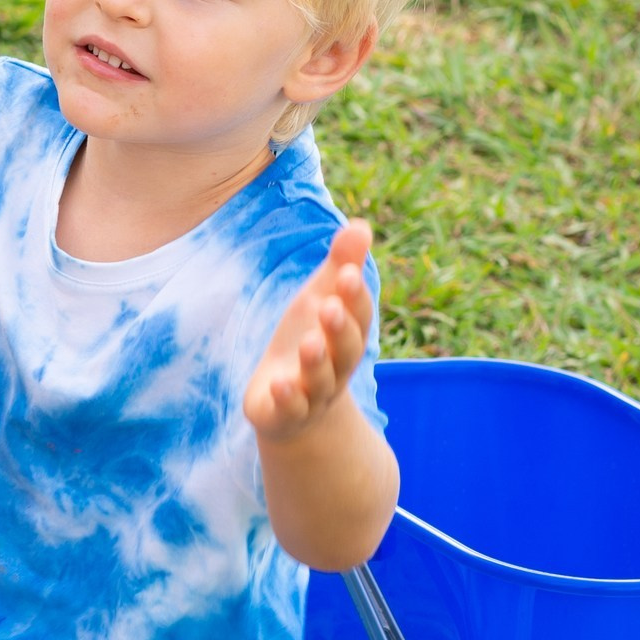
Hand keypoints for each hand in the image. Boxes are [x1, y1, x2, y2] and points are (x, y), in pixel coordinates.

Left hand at [244, 220, 376, 444]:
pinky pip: (291, 409)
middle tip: (330, 305)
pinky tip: (279, 384)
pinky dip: (287, 398)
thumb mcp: (320, 299)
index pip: (358, 316)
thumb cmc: (310, 340)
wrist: (290, 404)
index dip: (354, 297)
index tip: (346, 273)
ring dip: (317, 362)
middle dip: (340, 328)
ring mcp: (313, 394)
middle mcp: (337, 367)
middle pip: (346, 350)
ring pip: (320, 380)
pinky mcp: (286, 414)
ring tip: (309, 342)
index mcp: (347, 335)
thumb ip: (340, 266)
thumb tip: (361, 225)